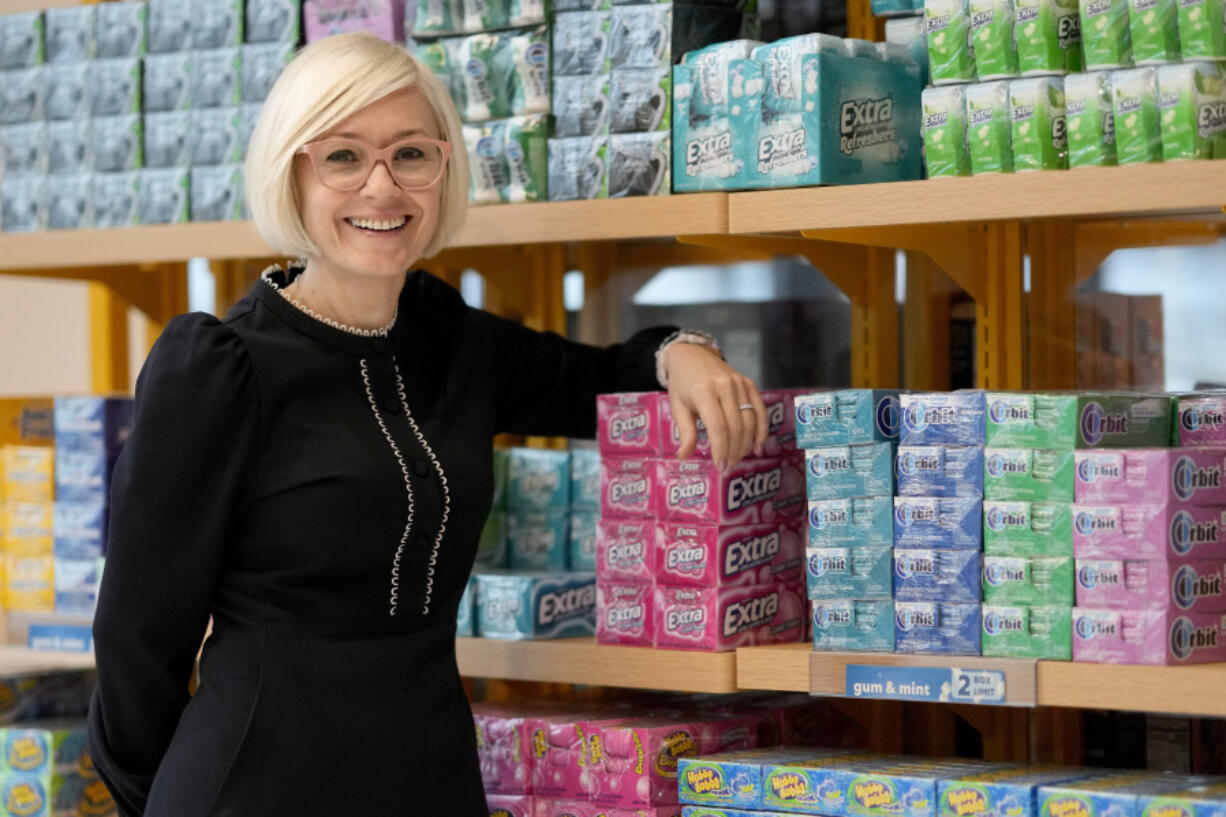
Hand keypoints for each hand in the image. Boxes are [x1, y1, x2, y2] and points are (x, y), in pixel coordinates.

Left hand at [662, 342, 767, 471]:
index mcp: (703, 392)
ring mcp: (739, 384)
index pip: (718, 427)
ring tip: (737, 459)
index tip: (720, 466)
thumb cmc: (682, 383)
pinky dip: (760, 431)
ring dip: (746, 445)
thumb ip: (685, 432)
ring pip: (749, 422)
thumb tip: (684, 456)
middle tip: (728, 467)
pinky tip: (756, 446)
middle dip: (733, 451)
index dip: (721, 450)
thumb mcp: (677, 407)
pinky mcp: (749, 384)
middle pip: (735, 427)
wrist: (692, 355)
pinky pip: (760, 411)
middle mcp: (724, 386)